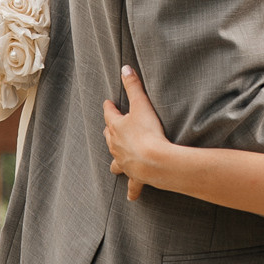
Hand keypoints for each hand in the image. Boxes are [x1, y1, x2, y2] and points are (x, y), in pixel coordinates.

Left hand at [102, 65, 167, 199]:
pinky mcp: (135, 176)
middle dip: (110, 131)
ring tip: (115, 163)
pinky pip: (132, 185)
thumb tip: (124, 67)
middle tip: (112, 127)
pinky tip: (131, 197)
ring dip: (115, 160)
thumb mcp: (141, 104)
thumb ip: (133, 85)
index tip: (108, 103)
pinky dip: (132, 190)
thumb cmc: (148, 131)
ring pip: (115, 161)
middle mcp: (116, 146)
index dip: (109, 107)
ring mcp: (124, 162)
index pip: (110, 114)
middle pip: (109, 137)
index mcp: (117, 127)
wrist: (154, 160)